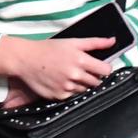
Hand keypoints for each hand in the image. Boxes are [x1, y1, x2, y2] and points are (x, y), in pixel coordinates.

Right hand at [0, 35, 119, 105]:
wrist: (25, 59)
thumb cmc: (49, 48)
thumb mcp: (72, 42)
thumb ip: (95, 42)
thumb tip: (113, 41)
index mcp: (80, 60)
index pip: (105, 71)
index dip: (104, 68)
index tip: (99, 67)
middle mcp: (75, 75)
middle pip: (96, 82)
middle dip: (93, 77)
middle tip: (82, 70)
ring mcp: (67, 87)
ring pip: (85, 90)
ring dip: (81, 84)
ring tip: (70, 75)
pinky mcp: (59, 96)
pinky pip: (72, 96)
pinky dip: (70, 90)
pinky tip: (61, 81)